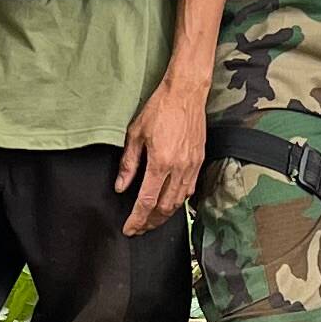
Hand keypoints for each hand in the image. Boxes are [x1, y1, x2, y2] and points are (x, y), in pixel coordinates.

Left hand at [115, 82, 207, 234]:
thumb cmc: (160, 108)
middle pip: (165, 208)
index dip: (137, 219)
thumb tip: (121, 186)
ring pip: (179, 202)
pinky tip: (170, 204)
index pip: (147, 201)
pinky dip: (178, 202)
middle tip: (139, 229)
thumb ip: (129, 164)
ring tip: (152, 221)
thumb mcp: (135, 134)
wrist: (186, 93)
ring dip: (164, 216)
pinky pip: (189, 190)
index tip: (129, 229)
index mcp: (160, 162)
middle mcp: (178, 168)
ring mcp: (192, 166)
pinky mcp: (199, 161)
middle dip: (150, 223)